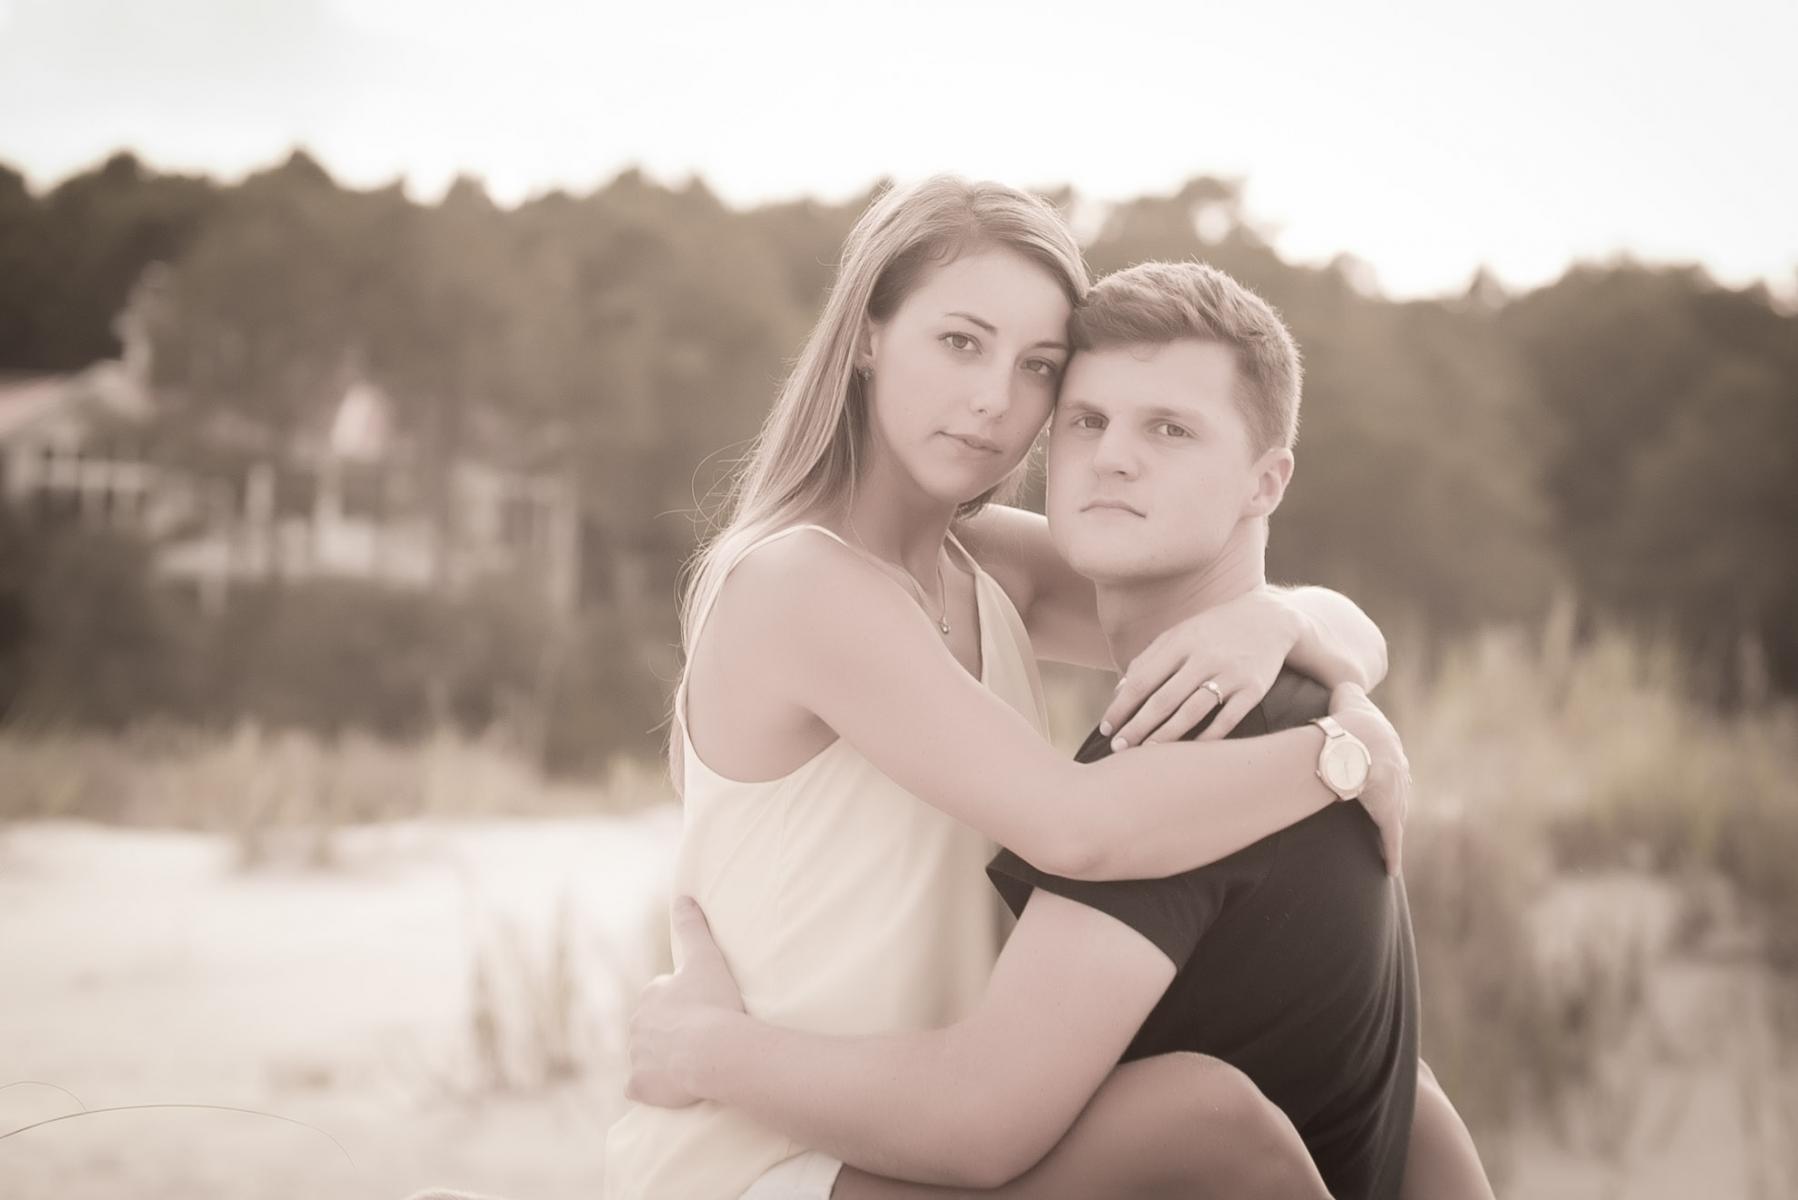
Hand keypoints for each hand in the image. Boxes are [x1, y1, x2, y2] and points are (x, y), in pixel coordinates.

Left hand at [625, 896, 744, 1107]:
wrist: (712, 1051)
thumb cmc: (712, 1002)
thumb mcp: (705, 957)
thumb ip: (692, 926)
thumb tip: (683, 896)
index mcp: (651, 996)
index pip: (663, 997)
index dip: (684, 1003)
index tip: (703, 1009)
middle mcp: (636, 1026)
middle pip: (652, 1028)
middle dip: (669, 1031)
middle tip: (699, 1037)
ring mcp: (636, 1058)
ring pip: (645, 1057)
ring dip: (661, 1059)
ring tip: (690, 1063)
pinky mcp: (640, 1087)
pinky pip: (640, 1087)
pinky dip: (649, 1087)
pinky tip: (667, 1087)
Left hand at [1101, 588, 1301, 748]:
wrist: (1270, 618)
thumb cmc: (1214, 631)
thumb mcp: (1180, 634)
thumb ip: (1149, 660)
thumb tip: (1119, 692)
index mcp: (1181, 642)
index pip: (1142, 679)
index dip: (1121, 706)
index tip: (1106, 728)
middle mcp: (1204, 657)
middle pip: (1163, 699)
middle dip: (1137, 727)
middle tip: (1119, 748)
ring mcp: (1230, 673)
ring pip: (1191, 712)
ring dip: (1165, 736)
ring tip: (1146, 753)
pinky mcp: (1253, 689)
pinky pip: (1226, 720)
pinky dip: (1206, 738)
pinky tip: (1187, 752)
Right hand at [1328, 683, 1409, 875]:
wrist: (1356, 742)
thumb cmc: (1348, 718)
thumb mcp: (1347, 694)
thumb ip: (1346, 689)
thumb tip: (1341, 679)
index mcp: (1388, 748)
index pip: (1389, 761)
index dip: (1383, 768)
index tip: (1376, 774)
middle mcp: (1397, 773)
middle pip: (1398, 789)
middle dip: (1393, 797)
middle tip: (1386, 805)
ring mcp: (1395, 795)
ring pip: (1397, 815)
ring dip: (1393, 826)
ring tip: (1389, 839)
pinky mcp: (1388, 815)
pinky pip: (1391, 839)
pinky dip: (1392, 853)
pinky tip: (1392, 869)